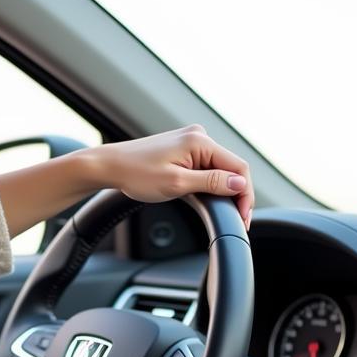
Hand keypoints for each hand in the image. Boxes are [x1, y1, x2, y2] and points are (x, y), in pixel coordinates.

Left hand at [93, 125, 253, 229]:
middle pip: (232, 167)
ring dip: (225, 189)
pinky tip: (210, 198)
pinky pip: (207, 166)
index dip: (246, 194)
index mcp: (200, 141)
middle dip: (238, 194)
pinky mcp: (183, 149)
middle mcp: (199, 136)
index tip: (243, 217)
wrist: (110, 166)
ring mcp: (191, 142)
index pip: (238, 167)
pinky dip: (211, 183)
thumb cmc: (136, 173)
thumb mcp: (177, 183)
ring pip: (220, 168)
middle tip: (238, 220)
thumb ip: (211, 182)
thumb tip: (239, 184)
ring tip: (226, 212)